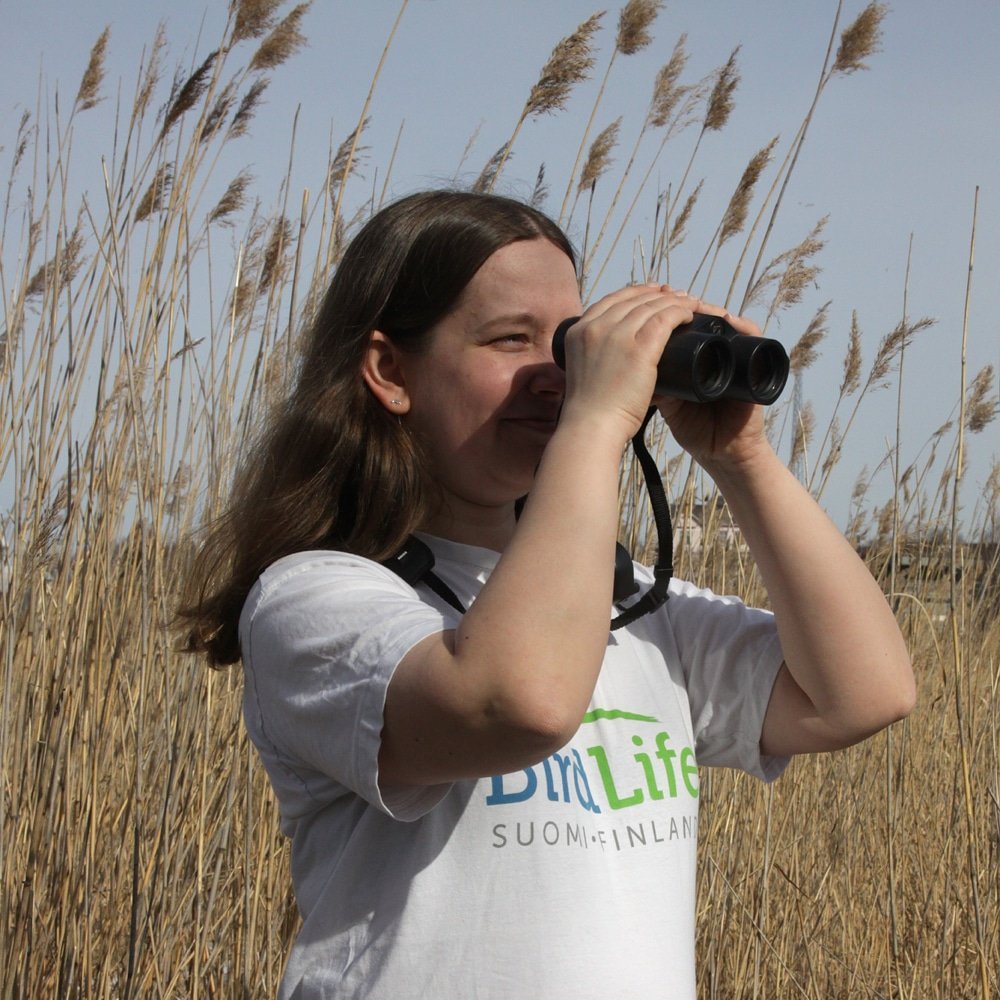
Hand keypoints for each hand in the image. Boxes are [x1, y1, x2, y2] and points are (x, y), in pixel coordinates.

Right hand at [557, 284, 702, 445]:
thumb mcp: (584, 370)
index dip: (636, 293)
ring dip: (674, 301)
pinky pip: (665, 318)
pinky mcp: (638, 349)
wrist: (591, 426)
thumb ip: (596, 355)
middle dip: (658, 295)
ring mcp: (616, 336)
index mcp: (578, 331)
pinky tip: (689, 314)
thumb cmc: (590, 409)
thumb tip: (615, 352)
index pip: (611, 300)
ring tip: (689, 303)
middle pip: (633, 299)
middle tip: (677, 296)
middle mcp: (595, 327)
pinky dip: (680, 312)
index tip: (653, 293)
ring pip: (652, 306)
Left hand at [653, 297, 770, 470]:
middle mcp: (717, 355)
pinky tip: (730, 321)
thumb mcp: (669, 404)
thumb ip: (654, 384)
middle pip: (706, 320)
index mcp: (696, 360)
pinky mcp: (756, 366)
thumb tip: (628, 363)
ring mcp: (735, 358)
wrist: (722, 452)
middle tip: (672, 298)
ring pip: (728, 324)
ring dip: (715, 313)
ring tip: (697, 307)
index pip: (685, 328)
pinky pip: (754, 338)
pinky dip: (744, 327)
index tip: (652, 305)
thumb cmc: (696, 430)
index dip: (670, 314)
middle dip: (689, 307)